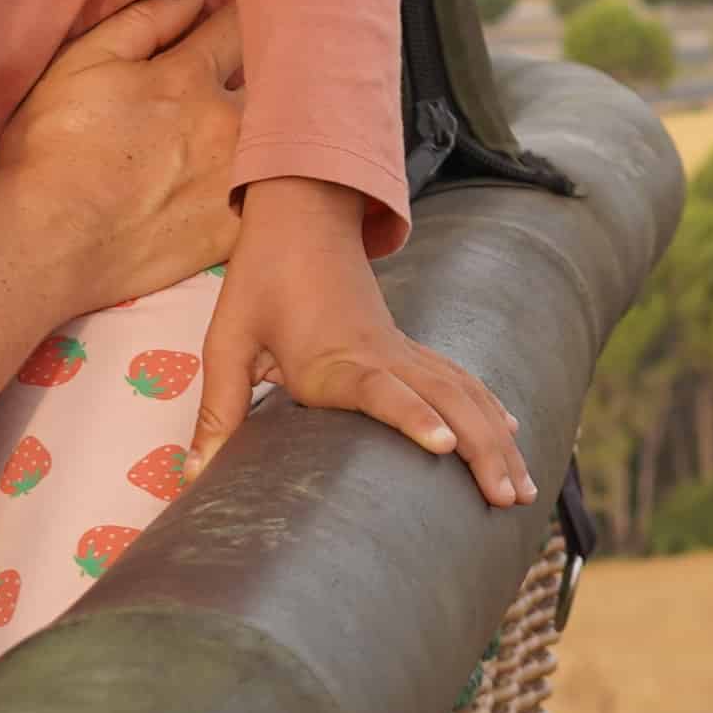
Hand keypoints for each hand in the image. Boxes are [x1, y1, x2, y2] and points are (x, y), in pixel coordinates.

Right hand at [0, 0, 245, 317]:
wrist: (46, 245)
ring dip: (276, 127)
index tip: (242, 17)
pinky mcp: (238, 233)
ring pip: (281, 139)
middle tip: (269, 69)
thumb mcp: (82, 64)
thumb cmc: (54, 149)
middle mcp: (228, 124)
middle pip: (273, 82)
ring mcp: (238, 181)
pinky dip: (271, 186)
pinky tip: (264, 186)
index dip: (242, 16)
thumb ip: (144, 22)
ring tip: (268, 128)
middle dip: (271, 70)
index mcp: (190, 77)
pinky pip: (274, 199)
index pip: (238, 27)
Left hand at [191, 177, 531, 509]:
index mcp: (331, 357)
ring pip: (463, 393)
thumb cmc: (261, 277)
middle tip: (509, 499)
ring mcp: (400, 348)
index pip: (378, 389)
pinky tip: (513, 432)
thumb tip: (190, 478)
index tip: (443, 447)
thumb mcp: (227, 338)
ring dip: (496, 439)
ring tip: (522, 490)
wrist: (302, 213)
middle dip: (482, 450)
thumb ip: (216, 409)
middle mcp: (378, 354)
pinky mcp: (406, 345)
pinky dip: (489, 407)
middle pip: (444, 399)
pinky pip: (458, 378)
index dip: (411, 417)